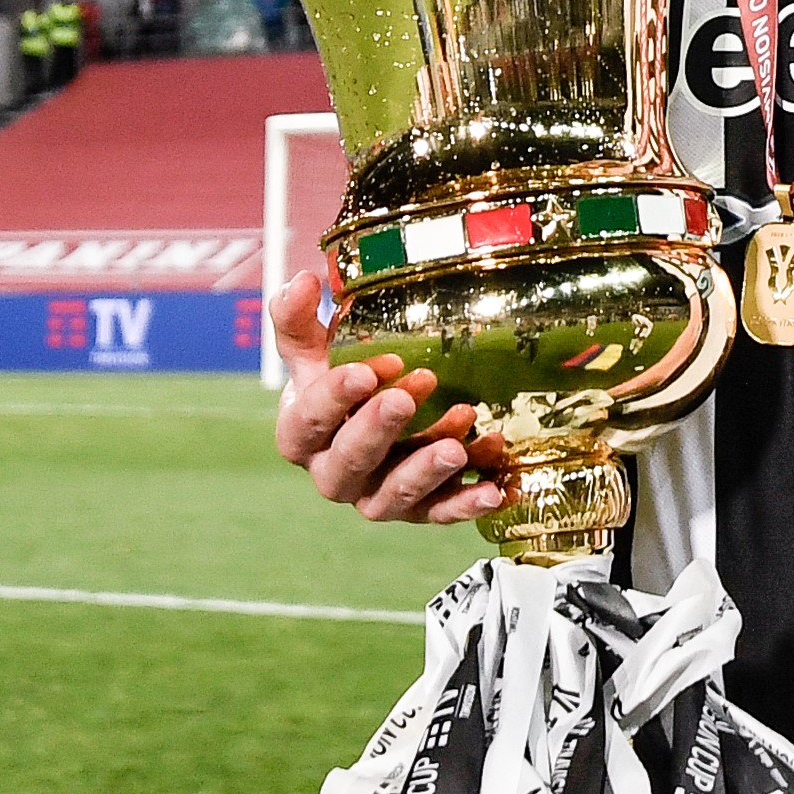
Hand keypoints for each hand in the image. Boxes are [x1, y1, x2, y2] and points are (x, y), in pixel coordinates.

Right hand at [267, 272, 502, 524]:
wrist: (376, 418)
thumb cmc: (340, 382)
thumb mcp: (316, 350)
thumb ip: (299, 318)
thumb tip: (303, 280)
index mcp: (302, 436)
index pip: (308, 422)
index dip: (333, 398)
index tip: (365, 370)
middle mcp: (334, 474)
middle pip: (348, 464)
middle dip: (376, 432)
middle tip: (405, 398)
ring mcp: (376, 495)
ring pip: (395, 496)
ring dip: (426, 472)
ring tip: (457, 446)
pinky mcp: (418, 508)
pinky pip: (440, 512)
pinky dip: (466, 503)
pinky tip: (495, 488)